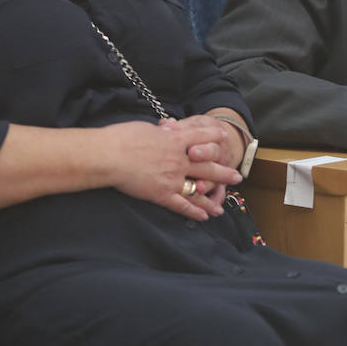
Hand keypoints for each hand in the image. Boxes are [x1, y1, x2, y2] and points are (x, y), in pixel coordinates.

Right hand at [101, 120, 240, 220]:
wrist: (109, 156)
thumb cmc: (122, 138)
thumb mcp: (146, 128)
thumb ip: (161, 132)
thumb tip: (167, 129)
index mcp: (175, 140)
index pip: (201, 136)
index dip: (213, 137)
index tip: (223, 138)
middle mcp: (179, 159)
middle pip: (207, 165)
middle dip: (223, 172)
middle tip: (237, 177)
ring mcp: (172, 178)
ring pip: (199, 189)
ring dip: (212, 198)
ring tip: (222, 206)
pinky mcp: (161, 194)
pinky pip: (182, 205)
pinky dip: (194, 212)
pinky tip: (203, 217)